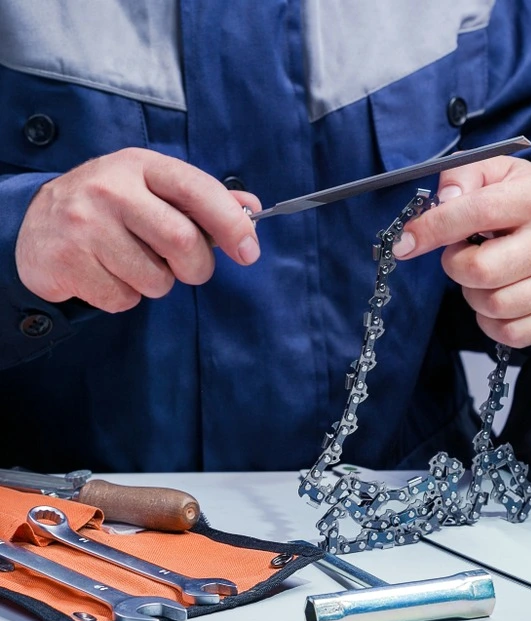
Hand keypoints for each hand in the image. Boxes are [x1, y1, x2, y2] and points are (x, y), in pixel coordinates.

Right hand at [15, 147, 260, 312]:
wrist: (33, 222)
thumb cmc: (110, 207)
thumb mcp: (152, 189)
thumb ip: (202, 199)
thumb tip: (250, 207)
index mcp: (140, 165)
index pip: (198, 190)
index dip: (231, 224)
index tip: (249, 251)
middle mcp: (110, 189)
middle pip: (182, 242)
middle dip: (197, 267)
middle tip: (188, 268)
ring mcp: (84, 224)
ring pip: (156, 279)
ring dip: (158, 284)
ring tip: (133, 264)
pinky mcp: (67, 261)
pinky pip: (124, 299)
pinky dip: (126, 297)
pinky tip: (106, 274)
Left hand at [393, 156, 530, 347]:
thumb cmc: (528, 199)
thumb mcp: (497, 169)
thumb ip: (463, 175)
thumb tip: (444, 201)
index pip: (477, 213)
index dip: (434, 228)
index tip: (408, 241)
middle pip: (480, 270)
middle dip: (455, 264)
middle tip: (462, 251)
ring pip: (493, 305)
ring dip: (472, 293)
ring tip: (483, 272)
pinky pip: (510, 333)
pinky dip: (490, 321)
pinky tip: (494, 296)